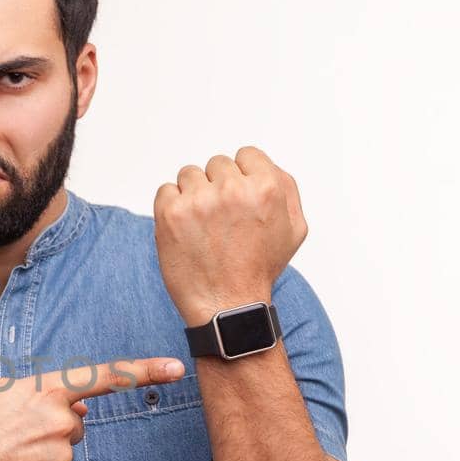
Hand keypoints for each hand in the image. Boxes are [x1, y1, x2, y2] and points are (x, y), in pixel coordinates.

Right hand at [0, 357, 185, 460]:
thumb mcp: (3, 395)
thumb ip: (47, 396)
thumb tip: (84, 410)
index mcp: (44, 388)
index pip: (102, 377)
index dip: (143, 370)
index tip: (177, 369)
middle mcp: (60, 419)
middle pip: (76, 422)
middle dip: (52, 427)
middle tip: (11, 435)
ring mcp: (60, 453)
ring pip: (66, 450)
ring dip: (43, 453)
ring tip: (7, 455)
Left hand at [154, 145, 306, 323]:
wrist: (227, 305)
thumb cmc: (258, 269)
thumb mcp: (294, 228)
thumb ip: (286, 188)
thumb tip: (264, 166)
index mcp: (267, 187)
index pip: (246, 155)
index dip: (242, 178)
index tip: (237, 201)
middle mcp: (233, 189)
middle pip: (216, 164)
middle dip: (217, 188)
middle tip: (221, 221)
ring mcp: (199, 200)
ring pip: (189, 175)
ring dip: (193, 196)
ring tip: (202, 227)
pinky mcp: (171, 213)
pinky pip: (165, 191)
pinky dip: (172, 208)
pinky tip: (185, 231)